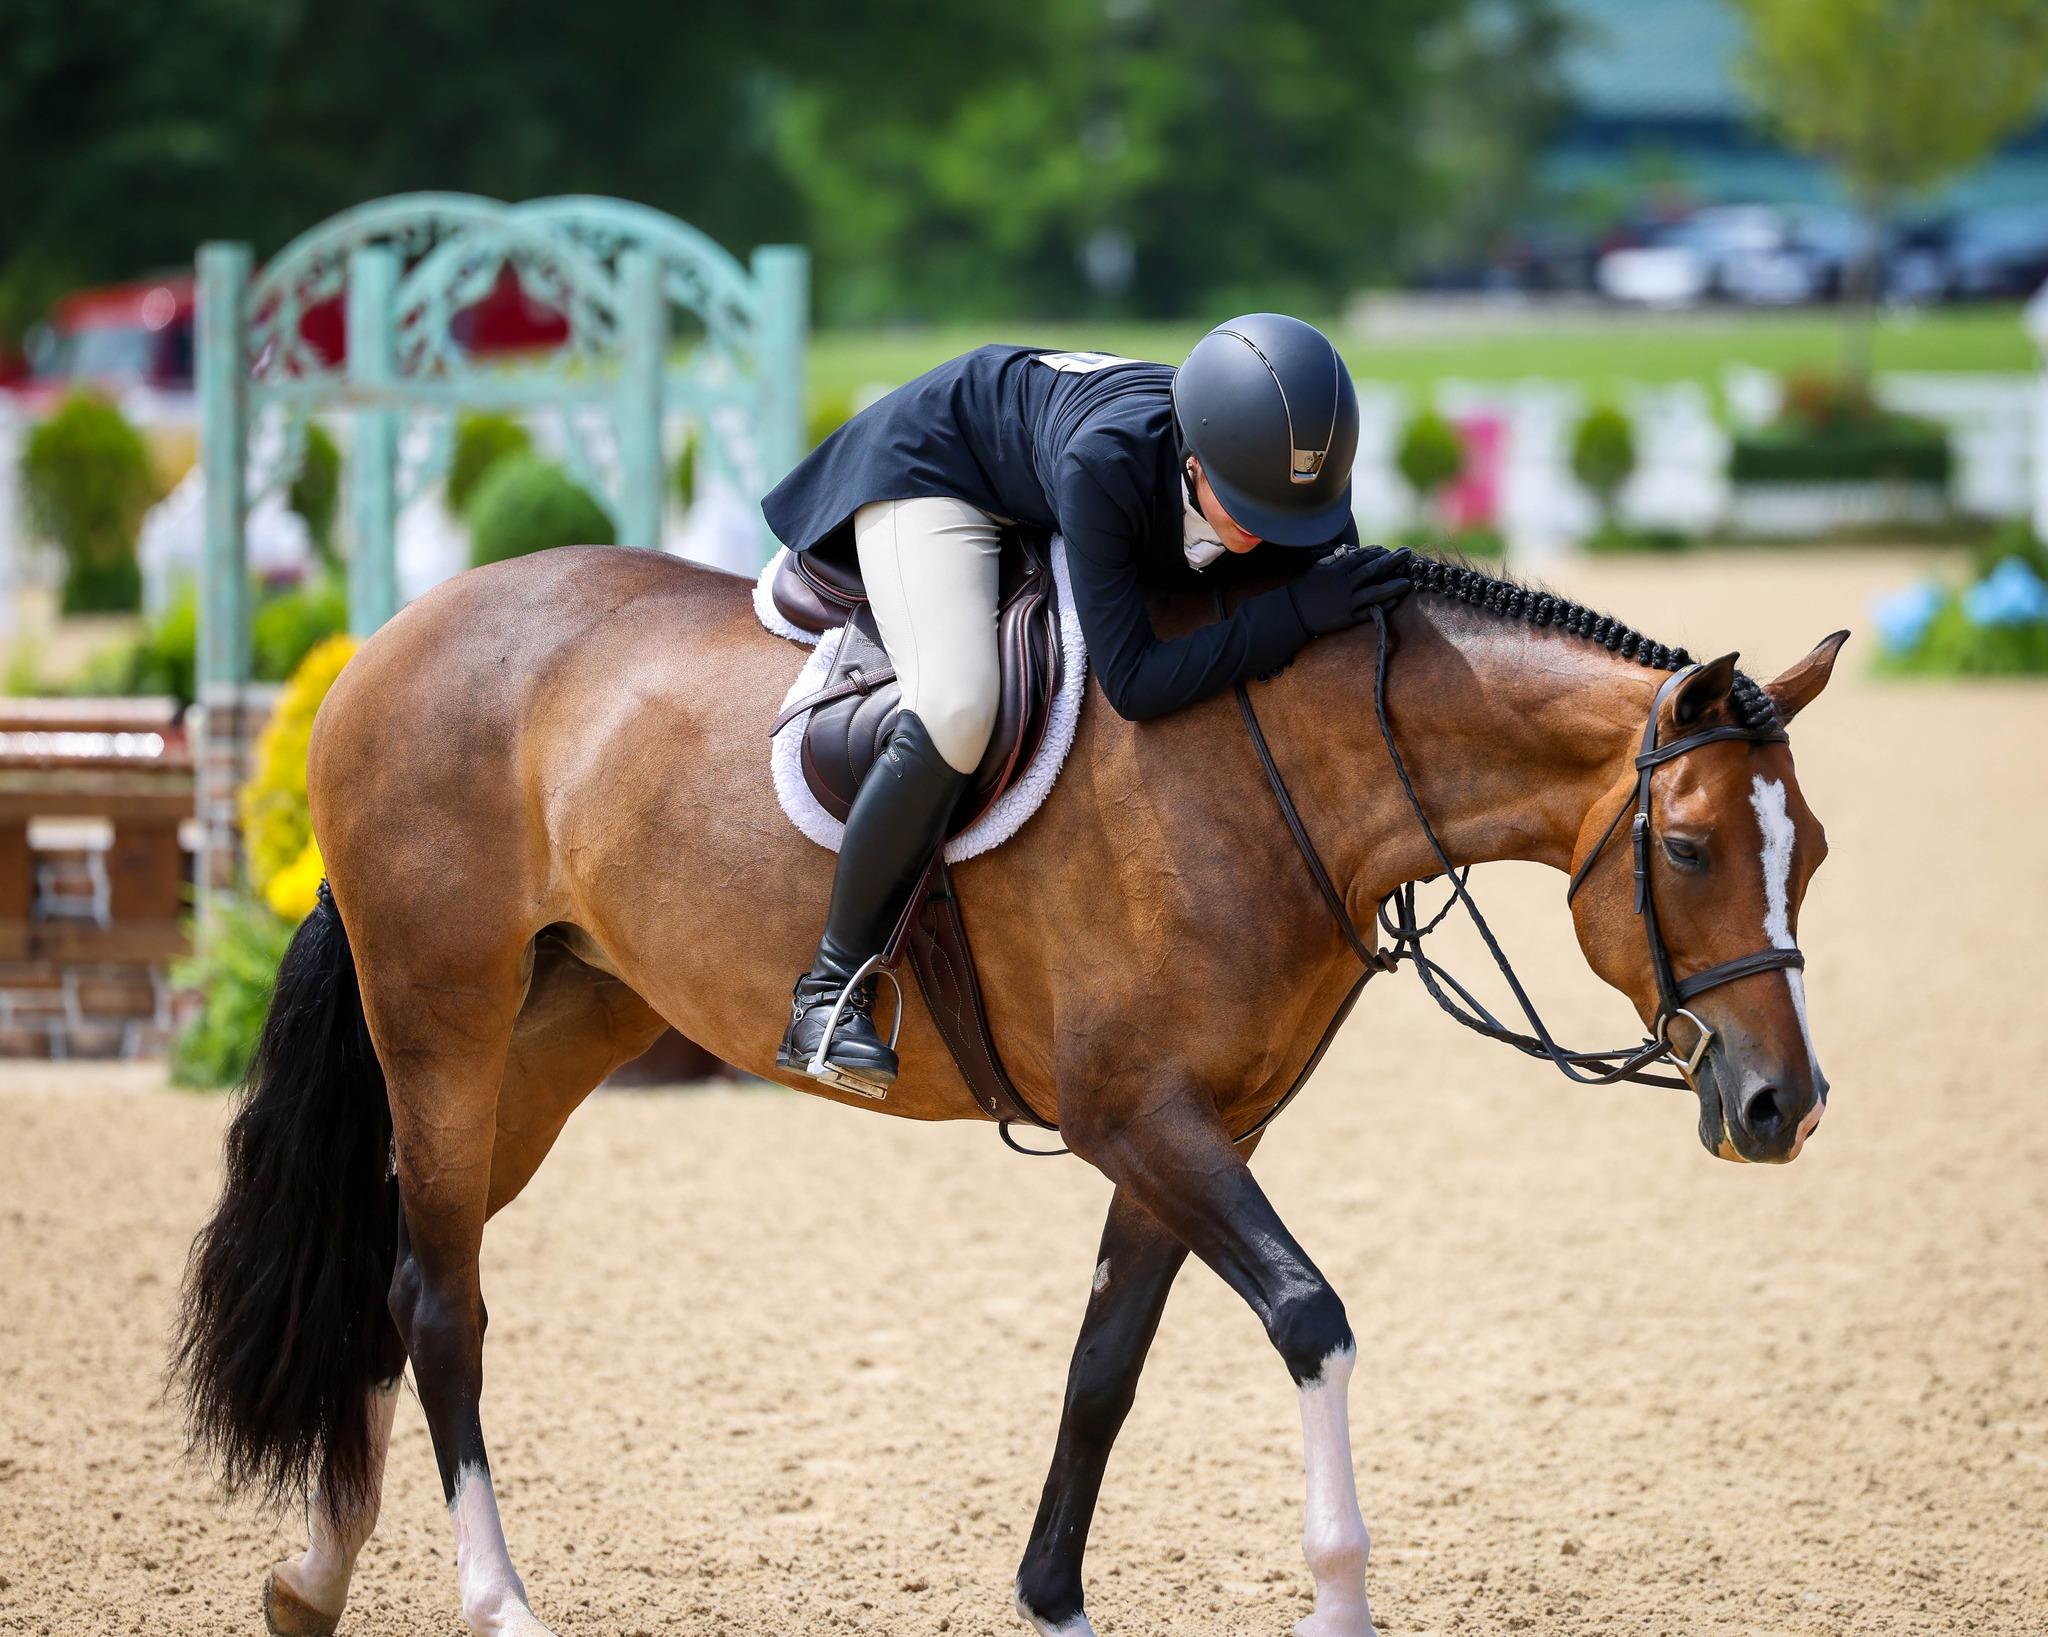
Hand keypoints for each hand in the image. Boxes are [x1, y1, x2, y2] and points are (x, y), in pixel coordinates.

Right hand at [1286, 545, 1413, 637]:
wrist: (1293, 613)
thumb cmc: (1305, 588)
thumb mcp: (1318, 568)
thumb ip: (1336, 560)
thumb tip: (1352, 552)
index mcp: (1336, 570)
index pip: (1361, 557)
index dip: (1376, 552)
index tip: (1388, 549)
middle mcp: (1343, 585)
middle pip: (1372, 570)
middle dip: (1392, 561)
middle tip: (1407, 554)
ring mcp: (1346, 602)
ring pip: (1374, 592)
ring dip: (1392, 586)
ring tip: (1407, 582)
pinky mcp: (1346, 618)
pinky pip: (1368, 612)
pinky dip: (1382, 606)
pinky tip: (1394, 600)